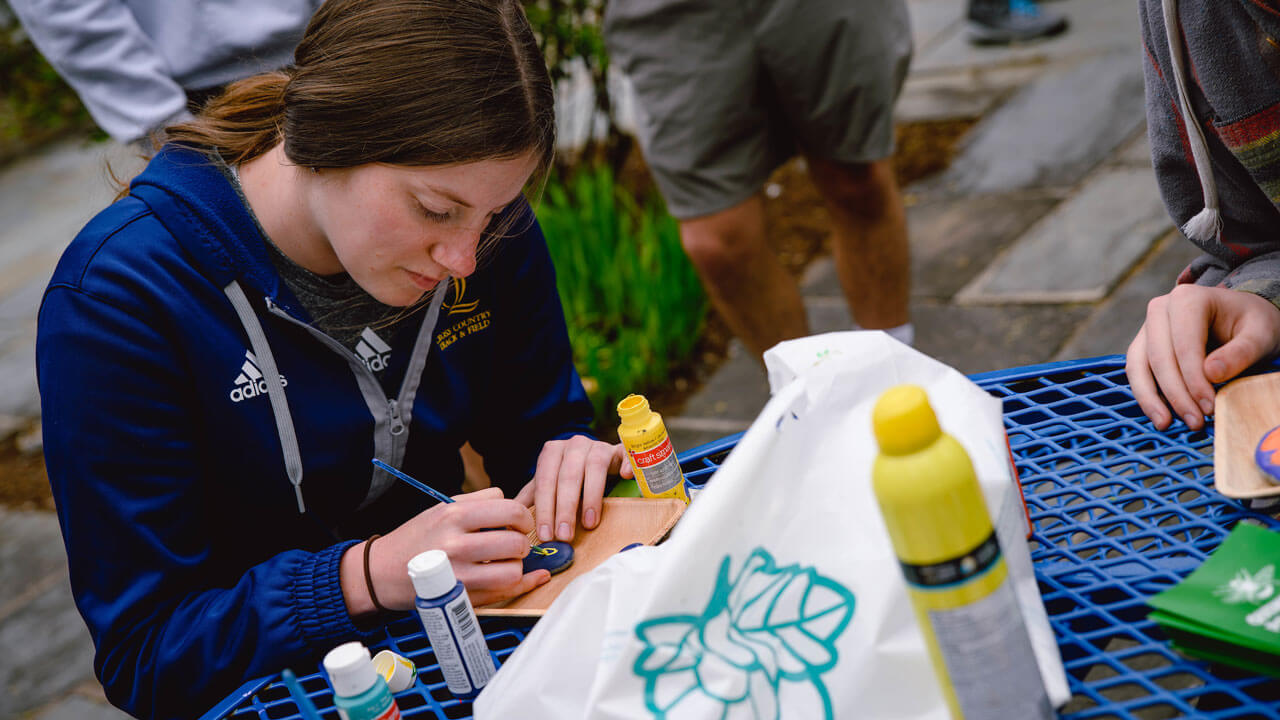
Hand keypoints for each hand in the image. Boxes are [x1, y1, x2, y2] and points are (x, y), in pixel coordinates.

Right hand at [341, 487, 548, 613]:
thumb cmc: (416, 538)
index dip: (523, 518)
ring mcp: (459, 574)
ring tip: (505, 561)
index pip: (510, 511)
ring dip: (517, 565)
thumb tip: (516, 506)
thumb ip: (480, 502)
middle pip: (516, 542)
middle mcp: (457, 544)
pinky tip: (532, 578)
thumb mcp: (442, 507)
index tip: (520, 523)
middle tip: (514, 544)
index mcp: (454, 515)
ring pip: (513, 570)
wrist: (382, 571)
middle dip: (522, 543)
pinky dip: (522, 585)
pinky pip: (504, 593)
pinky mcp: (460, 598)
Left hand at [516, 435, 632, 542]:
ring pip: (594, 466)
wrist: (596, 456)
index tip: (546, 535)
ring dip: (592, 496)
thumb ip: (531, 499)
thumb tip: (508, 522)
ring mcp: (599, 446)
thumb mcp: (548, 485)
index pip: (544, 481)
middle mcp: (574, 445)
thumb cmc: (569, 476)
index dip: (544, 509)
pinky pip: (625, 453)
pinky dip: (627, 463)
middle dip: (565, 509)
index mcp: (552, 452)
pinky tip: (626, 476)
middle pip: (568, 476)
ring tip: (589, 523)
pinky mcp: (620, 450)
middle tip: (565, 536)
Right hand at [1126, 284, 1279, 429]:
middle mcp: (1160, 309)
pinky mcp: (1143, 344)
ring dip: (1150, 398)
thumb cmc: (1252, 324)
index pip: (1184, 344)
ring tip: (1166, 424)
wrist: (1241, 316)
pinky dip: (1145, 394)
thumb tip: (1210, 373)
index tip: (1209, 407)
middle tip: (1195, 422)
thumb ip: (1240, 352)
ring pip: (1138, 365)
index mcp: (1188, 299)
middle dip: (1175, 393)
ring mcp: (1148, 326)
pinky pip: (1136, 371)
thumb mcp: (1259, 335)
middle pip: (1159, 356)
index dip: (1193, 379)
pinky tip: (1160, 414)